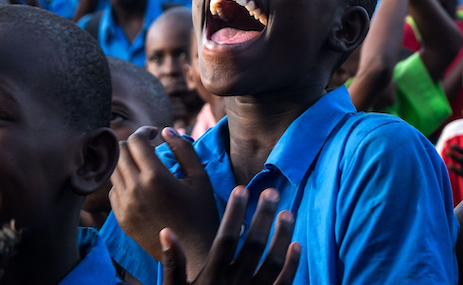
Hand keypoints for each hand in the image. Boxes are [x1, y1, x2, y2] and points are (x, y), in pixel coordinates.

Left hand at [110, 127, 218, 278]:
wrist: (192, 252)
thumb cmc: (201, 212)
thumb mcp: (199, 177)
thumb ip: (184, 149)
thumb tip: (166, 130)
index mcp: (155, 177)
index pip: (135, 141)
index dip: (144, 131)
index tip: (154, 133)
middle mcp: (134, 189)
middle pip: (120, 152)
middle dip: (133, 144)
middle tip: (148, 146)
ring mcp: (124, 206)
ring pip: (113, 170)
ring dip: (126, 161)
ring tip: (143, 164)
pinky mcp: (121, 219)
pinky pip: (113, 190)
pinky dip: (123, 181)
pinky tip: (140, 185)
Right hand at [161, 187, 300, 284]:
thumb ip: (172, 264)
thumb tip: (167, 231)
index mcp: (211, 278)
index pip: (225, 238)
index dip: (234, 212)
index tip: (240, 188)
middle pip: (253, 244)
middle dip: (263, 216)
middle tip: (271, 191)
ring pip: (272, 261)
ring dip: (282, 235)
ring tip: (287, 211)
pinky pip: (284, 284)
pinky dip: (291, 265)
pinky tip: (296, 244)